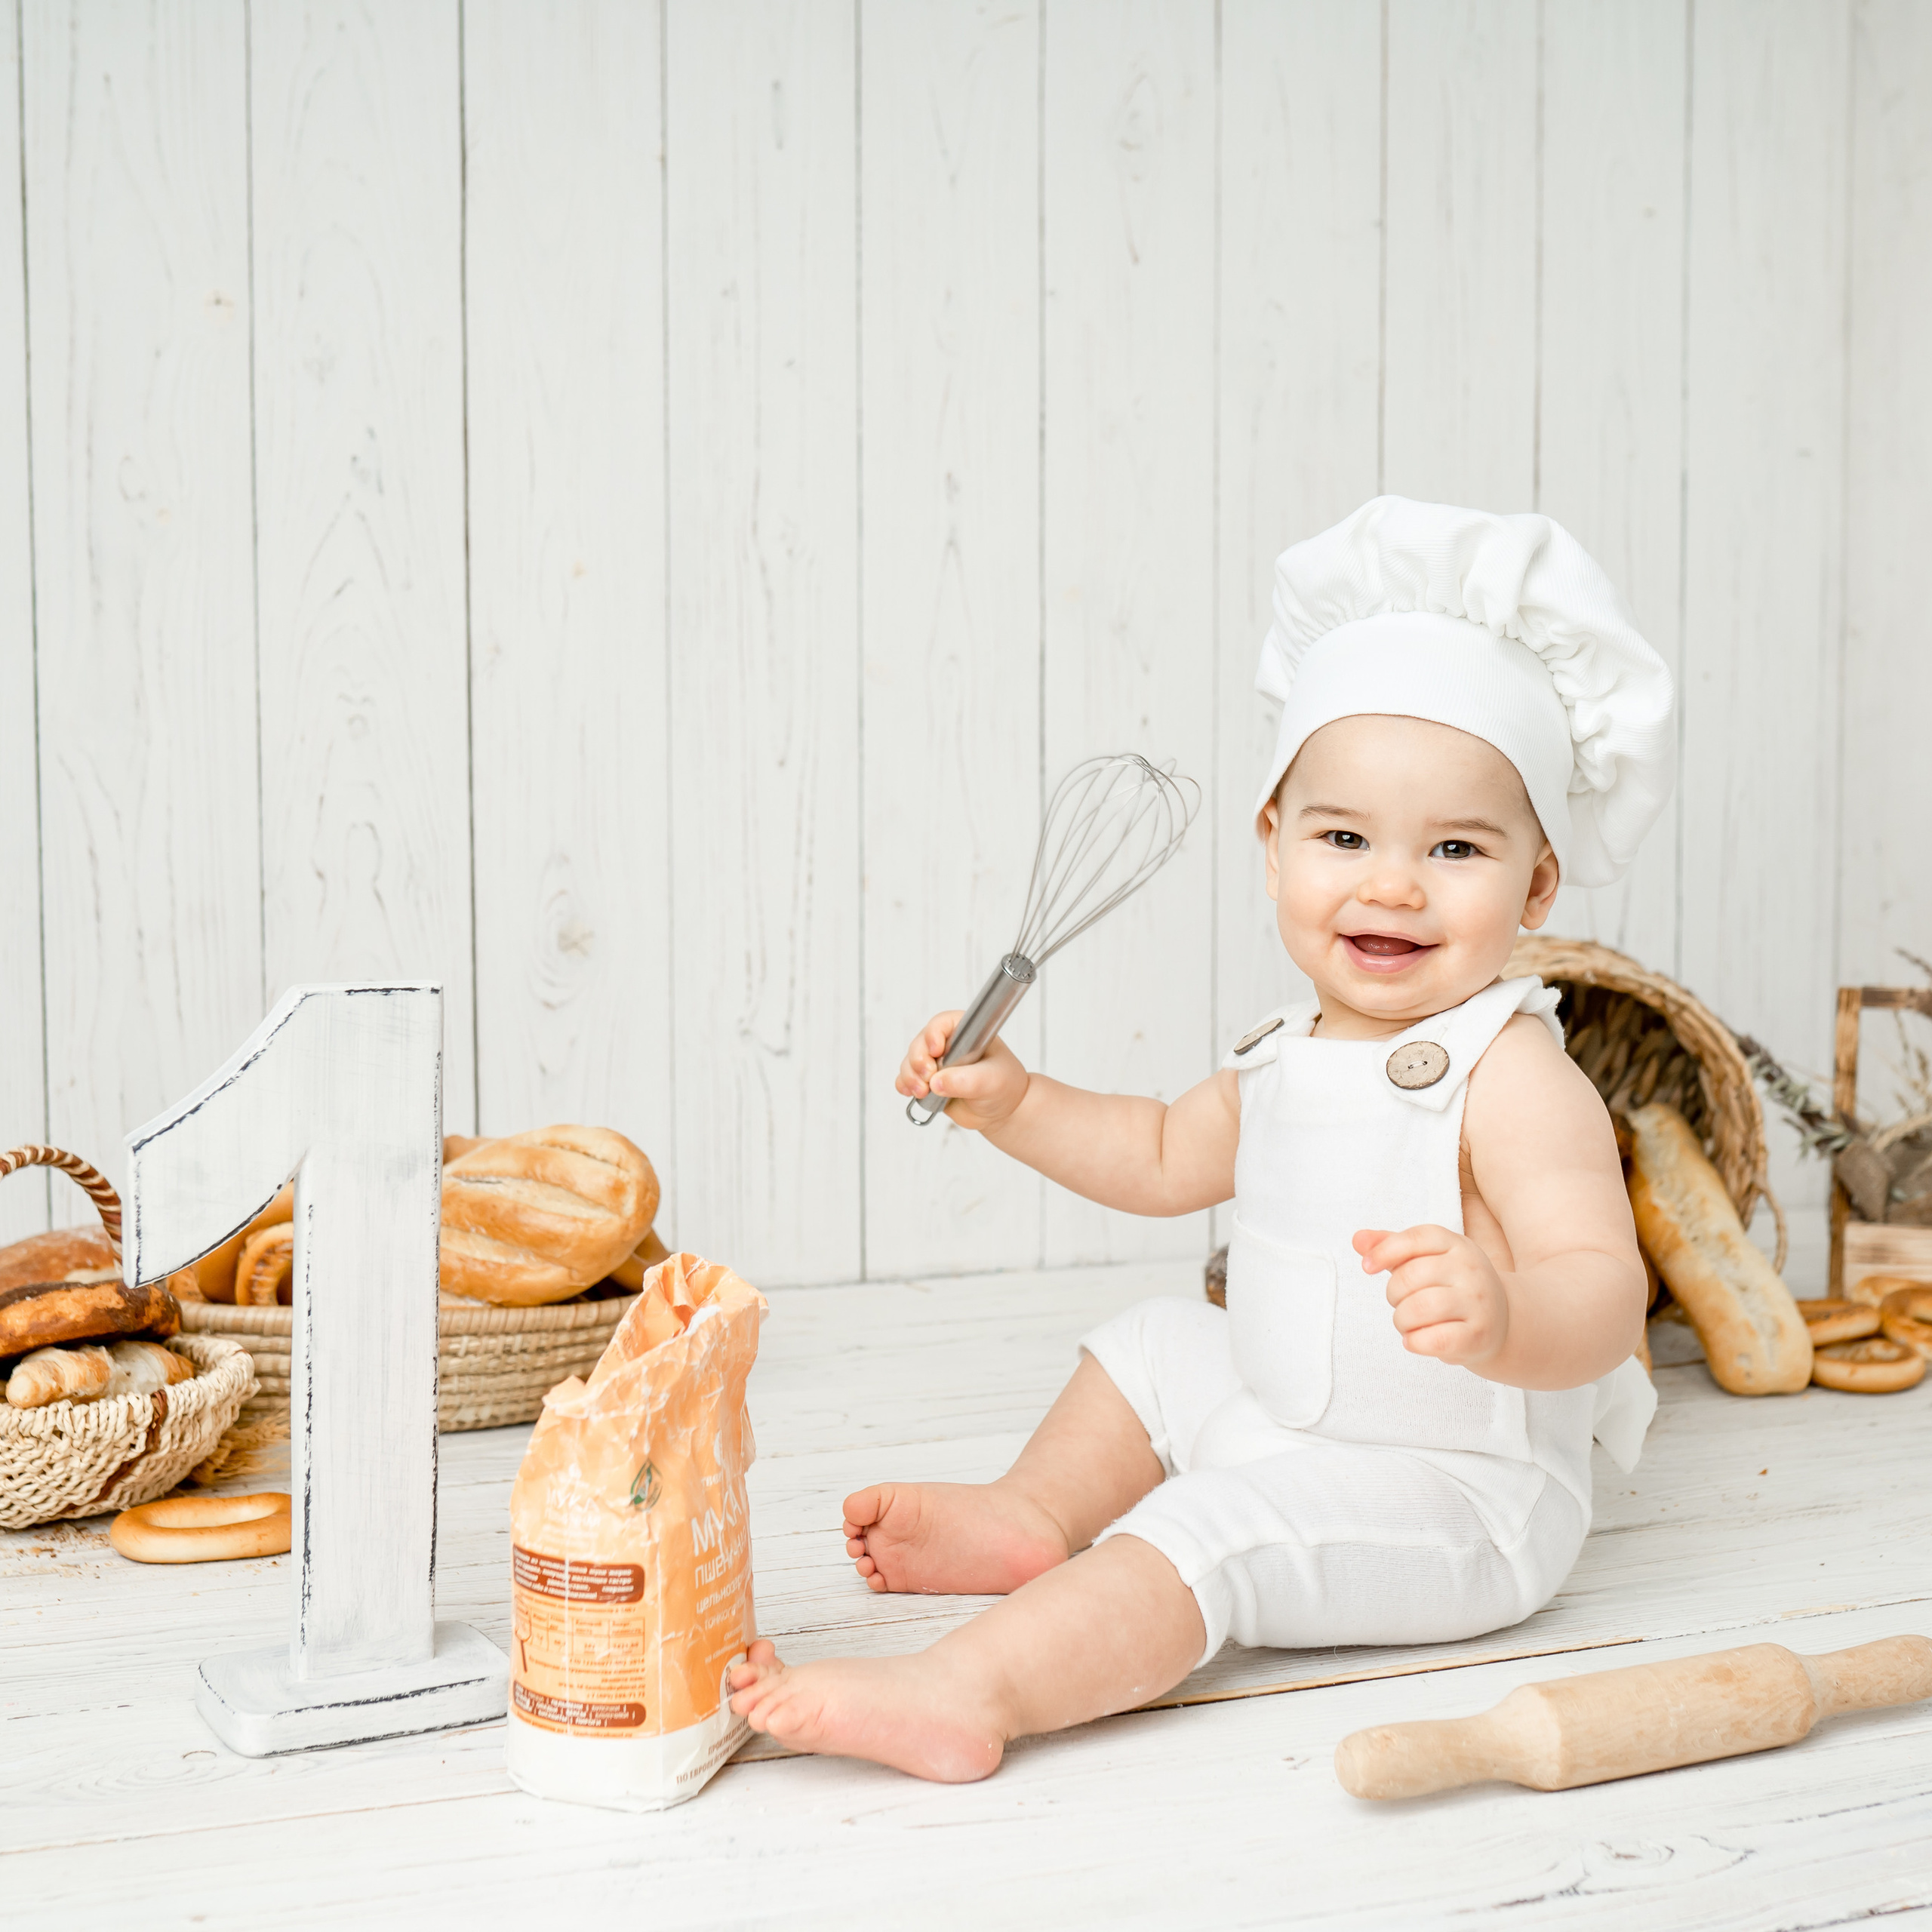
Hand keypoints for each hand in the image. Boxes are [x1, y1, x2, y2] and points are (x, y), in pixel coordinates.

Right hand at [895, 1012, 1029, 1131]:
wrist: (1003, 1110)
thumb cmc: (1004, 1086)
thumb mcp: (992, 1081)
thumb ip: (967, 1080)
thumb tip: (936, 1082)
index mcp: (966, 1033)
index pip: (942, 1023)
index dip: (933, 1034)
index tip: (936, 1051)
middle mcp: (948, 1044)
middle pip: (920, 1043)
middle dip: (918, 1060)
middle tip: (928, 1076)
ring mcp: (936, 1063)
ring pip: (910, 1062)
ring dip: (910, 1076)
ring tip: (922, 1092)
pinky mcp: (929, 1082)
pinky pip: (907, 1079)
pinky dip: (905, 1085)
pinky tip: (912, 1094)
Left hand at [1353, 1224, 1508, 1369]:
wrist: (1503, 1320)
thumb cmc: (1451, 1286)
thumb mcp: (1425, 1259)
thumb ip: (1390, 1246)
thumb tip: (1358, 1239)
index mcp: (1455, 1244)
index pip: (1414, 1239)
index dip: (1383, 1251)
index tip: (1366, 1267)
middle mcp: (1470, 1269)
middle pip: (1410, 1277)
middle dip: (1393, 1294)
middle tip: (1401, 1303)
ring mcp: (1477, 1302)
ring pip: (1418, 1309)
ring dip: (1401, 1320)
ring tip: (1408, 1323)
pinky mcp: (1478, 1334)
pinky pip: (1433, 1340)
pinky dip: (1414, 1342)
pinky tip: (1415, 1340)